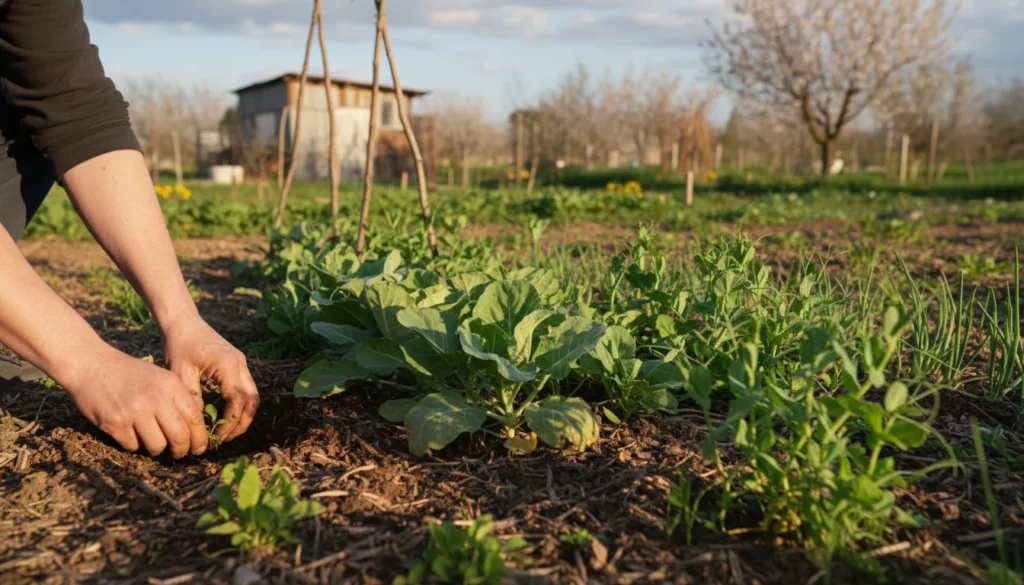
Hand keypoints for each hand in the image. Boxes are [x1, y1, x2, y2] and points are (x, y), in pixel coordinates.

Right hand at [66, 347, 207, 456]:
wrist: (91, 364)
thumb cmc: (129, 373)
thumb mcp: (160, 377)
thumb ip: (177, 398)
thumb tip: (195, 429)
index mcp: (170, 385)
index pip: (194, 418)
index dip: (199, 438)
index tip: (199, 448)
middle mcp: (155, 398)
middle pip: (179, 436)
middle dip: (182, 450)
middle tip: (179, 453)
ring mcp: (135, 411)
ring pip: (157, 446)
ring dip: (157, 449)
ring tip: (153, 443)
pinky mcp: (115, 423)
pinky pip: (132, 446)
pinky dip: (133, 444)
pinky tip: (129, 433)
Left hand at [162, 316, 259, 441]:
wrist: (183, 322)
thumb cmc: (179, 345)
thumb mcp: (180, 373)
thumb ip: (192, 398)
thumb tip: (199, 424)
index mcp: (228, 364)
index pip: (238, 399)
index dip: (230, 421)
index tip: (215, 436)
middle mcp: (240, 364)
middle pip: (252, 400)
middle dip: (241, 423)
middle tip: (225, 439)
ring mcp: (241, 364)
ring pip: (252, 396)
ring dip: (242, 416)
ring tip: (226, 432)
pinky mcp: (237, 365)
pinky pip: (245, 389)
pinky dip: (239, 406)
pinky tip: (224, 416)